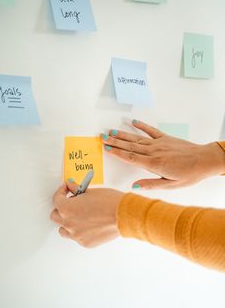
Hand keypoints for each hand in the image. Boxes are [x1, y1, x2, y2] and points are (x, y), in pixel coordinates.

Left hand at [50, 182, 123, 247]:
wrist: (123, 215)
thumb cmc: (109, 202)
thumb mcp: (90, 191)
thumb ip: (77, 189)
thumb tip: (71, 186)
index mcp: (67, 209)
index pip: (56, 199)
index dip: (62, 191)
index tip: (67, 189)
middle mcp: (68, 224)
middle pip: (56, 216)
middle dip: (62, 207)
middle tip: (71, 201)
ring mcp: (76, 235)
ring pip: (64, 230)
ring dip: (67, 222)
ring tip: (77, 216)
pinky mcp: (86, 243)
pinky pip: (77, 237)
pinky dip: (80, 231)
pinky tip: (88, 224)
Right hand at [101, 120, 224, 188]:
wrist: (204, 160)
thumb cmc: (189, 174)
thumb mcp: (170, 185)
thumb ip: (150, 184)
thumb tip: (134, 186)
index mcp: (154, 164)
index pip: (130, 157)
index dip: (117, 152)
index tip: (106, 148)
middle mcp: (154, 151)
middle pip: (130, 146)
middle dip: (115, 141)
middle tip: (102, 137)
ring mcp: (160, 143)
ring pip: (137, 138)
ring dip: (123, 135)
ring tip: (111, 131)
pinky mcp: (166, 138)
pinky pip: (151, 131)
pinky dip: (142, 126)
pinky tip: (134, 122)